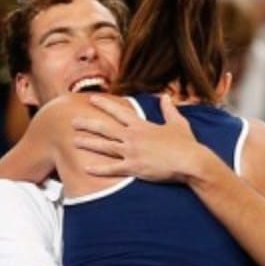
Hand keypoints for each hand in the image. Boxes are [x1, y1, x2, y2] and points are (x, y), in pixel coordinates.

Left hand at [71, 94, 199, 181]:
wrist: (190, 161)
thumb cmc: (186, 144)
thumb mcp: (178, 123)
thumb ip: (169, 110)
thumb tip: (167, 97)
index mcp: (142, 125)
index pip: (119, 112)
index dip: (104, 105)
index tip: (92, 99)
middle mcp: (133, 137)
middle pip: (105, 128)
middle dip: (88, 123)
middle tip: (73, 120)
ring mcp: (132, 152)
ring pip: (105, 146)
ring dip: (88, 143)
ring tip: (74, 141)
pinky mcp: (134, 167)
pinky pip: (112, 168)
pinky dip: (99, 169)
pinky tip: (86, 168)